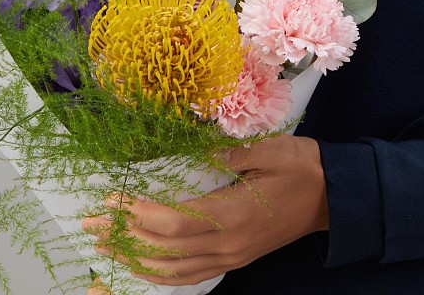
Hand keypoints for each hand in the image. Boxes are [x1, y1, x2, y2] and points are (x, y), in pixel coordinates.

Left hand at [82, 135, 327, 286]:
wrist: (333, 197)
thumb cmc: (303, 167)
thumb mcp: (271, 149)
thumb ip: (232, 151)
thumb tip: (194, 148)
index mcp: (235, 214)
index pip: (175, 220)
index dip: (139, 213)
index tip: (112, 199)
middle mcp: (228, 243)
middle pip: (166, 248)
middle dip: (124, 235)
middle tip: (90, 224)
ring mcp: (231, 256)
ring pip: (173, 269)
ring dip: (134, 258)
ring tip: (104, 245)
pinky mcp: (235, 259)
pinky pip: (189, 275)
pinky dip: (160, 273)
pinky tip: (142, 265)